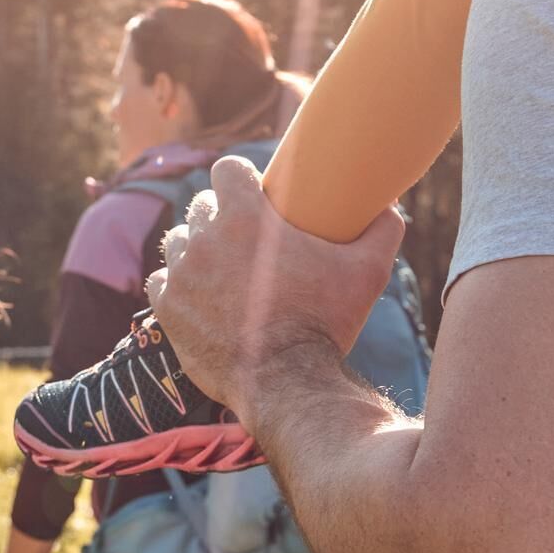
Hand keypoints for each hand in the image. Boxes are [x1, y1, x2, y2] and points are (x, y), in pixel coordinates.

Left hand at [146, 156, 403, 416]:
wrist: (286, 383)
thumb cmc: (327, 323)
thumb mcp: (368, 273)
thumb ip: (382, 232)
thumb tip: (392, 209)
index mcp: (246, 218)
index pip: (227, 169)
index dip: (239, 177)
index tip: (251, 191)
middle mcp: (205, 239)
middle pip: (201, 205)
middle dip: (219, 214)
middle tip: (241, 237)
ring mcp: (182, 275)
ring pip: (178, 241)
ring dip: (195, 248)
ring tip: (218, 266)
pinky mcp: (167, 310)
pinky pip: (161, 281)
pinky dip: (176, 285)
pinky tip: (196, 294)